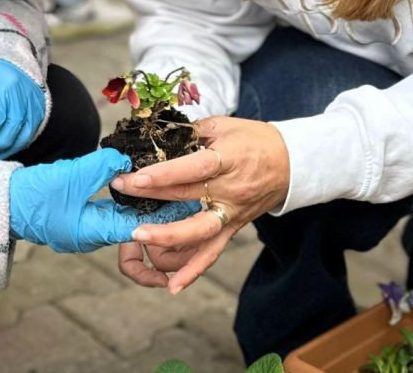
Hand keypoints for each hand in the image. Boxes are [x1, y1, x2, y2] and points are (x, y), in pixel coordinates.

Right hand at [9, 148, 199, 252]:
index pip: (141, 225)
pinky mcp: (78, 216)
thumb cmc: (33, 195)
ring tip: (163, 187)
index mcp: (95, 231)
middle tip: (184, 194)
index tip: (188, 198)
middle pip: (136, 225)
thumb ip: (105, 166)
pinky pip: (108, 211)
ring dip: (142, 205)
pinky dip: (124, 200)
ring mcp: (85, 227)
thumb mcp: (72, 176)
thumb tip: (129, 158)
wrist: (0, 204)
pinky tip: (132, 183)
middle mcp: (94, 234)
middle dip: (159, 213)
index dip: (166, 211)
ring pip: (123, 217)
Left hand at [111, 116, 289, 293]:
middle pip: (189, 196)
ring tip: (138, 236)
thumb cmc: (255, 139)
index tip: (136, 175)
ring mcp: (232, 212)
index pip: (194, 168)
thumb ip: (192, 132)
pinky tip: (173, 286)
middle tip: (120, 191)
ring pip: (200, 231)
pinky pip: (212, 253)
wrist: (292, 163)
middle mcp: (231, 189)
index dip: (165, 173)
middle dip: (151, 195)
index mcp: (229, 158)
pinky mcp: (233, 229)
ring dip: (168, 236)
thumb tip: (157, 136)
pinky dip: (193, 271)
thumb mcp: (225, 125)